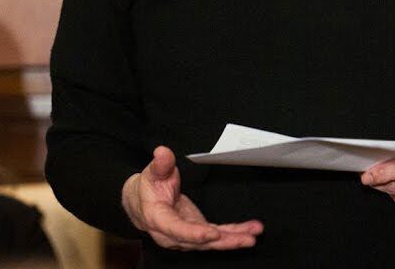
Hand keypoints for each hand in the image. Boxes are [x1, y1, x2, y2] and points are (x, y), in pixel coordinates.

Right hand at [122, 146, 262, 249]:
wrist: (142, 203)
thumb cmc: (147, 188)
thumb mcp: (151, 173)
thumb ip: (159, 164)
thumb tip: (162, 152)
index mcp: (158, 219)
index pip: (176, 229)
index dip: (194, 233)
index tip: (212, 234)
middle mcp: (172, 234)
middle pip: (199, 241)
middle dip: (223, 241)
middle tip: (246, 239)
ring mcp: (186, 235)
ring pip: (210, 242)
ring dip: (233, 239)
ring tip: (253, 236)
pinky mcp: (197, 232)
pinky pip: (217, 236)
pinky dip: (234, 234)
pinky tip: (250, 231)